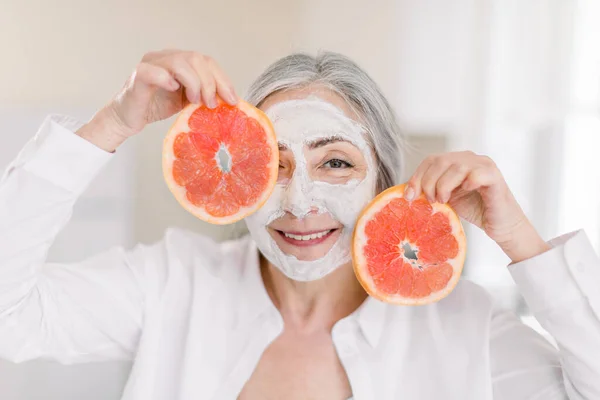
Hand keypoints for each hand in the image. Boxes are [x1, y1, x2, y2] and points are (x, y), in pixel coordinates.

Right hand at [77, 49, 238, 151]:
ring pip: (179, 62)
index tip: (233, 99)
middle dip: (210, 82)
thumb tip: (230, 101)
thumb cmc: (156, 106)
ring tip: (194, 100)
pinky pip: (153, 71)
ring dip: (194, 82)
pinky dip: (166, 79)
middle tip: (212, 104)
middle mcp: (166, 57)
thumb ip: (204, 95)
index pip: (207, 61)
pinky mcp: (138, 76)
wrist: (128, 118)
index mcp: (180, 61)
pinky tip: (174, 90)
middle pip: (196, 58)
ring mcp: (151, 64)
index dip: (223, 79)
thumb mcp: (187, 100)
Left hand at [405, 151, 549, 262]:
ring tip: (444, 200)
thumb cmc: (474, 209)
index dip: (417, 176)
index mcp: (456, 160)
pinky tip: (464, 192)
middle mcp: (470, 158)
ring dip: (444, 185)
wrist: (500, 225)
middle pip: (440, 161)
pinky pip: (477, 173)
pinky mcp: (494, 177)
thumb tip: (405, 192)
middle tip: (430, 200)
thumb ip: (430, 190)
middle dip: (428, 182)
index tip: (409, 196)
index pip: (430, 160)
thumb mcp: (446, 198)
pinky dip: (467, 182)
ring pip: (456, 166)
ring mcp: (483, 165)